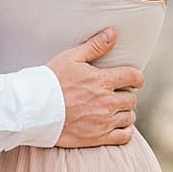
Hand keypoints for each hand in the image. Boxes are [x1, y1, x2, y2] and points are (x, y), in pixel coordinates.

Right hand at [46, 28, 142, 147]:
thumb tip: (113, 33)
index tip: (135, 80)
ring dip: (125, 112)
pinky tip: (117, 125)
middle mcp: (107, 102)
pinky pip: (124, 136)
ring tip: (115, 109)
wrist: (35, 109)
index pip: (133, 77)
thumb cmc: (51, 80)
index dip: (137, 78)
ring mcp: (103, 121)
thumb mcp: (71, 57)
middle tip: (117, 94)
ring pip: (129, 117)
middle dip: (127, 95)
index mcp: (103, 80)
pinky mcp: (98, 137)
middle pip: (132, 99)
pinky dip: (124, 131)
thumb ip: (95, 46)